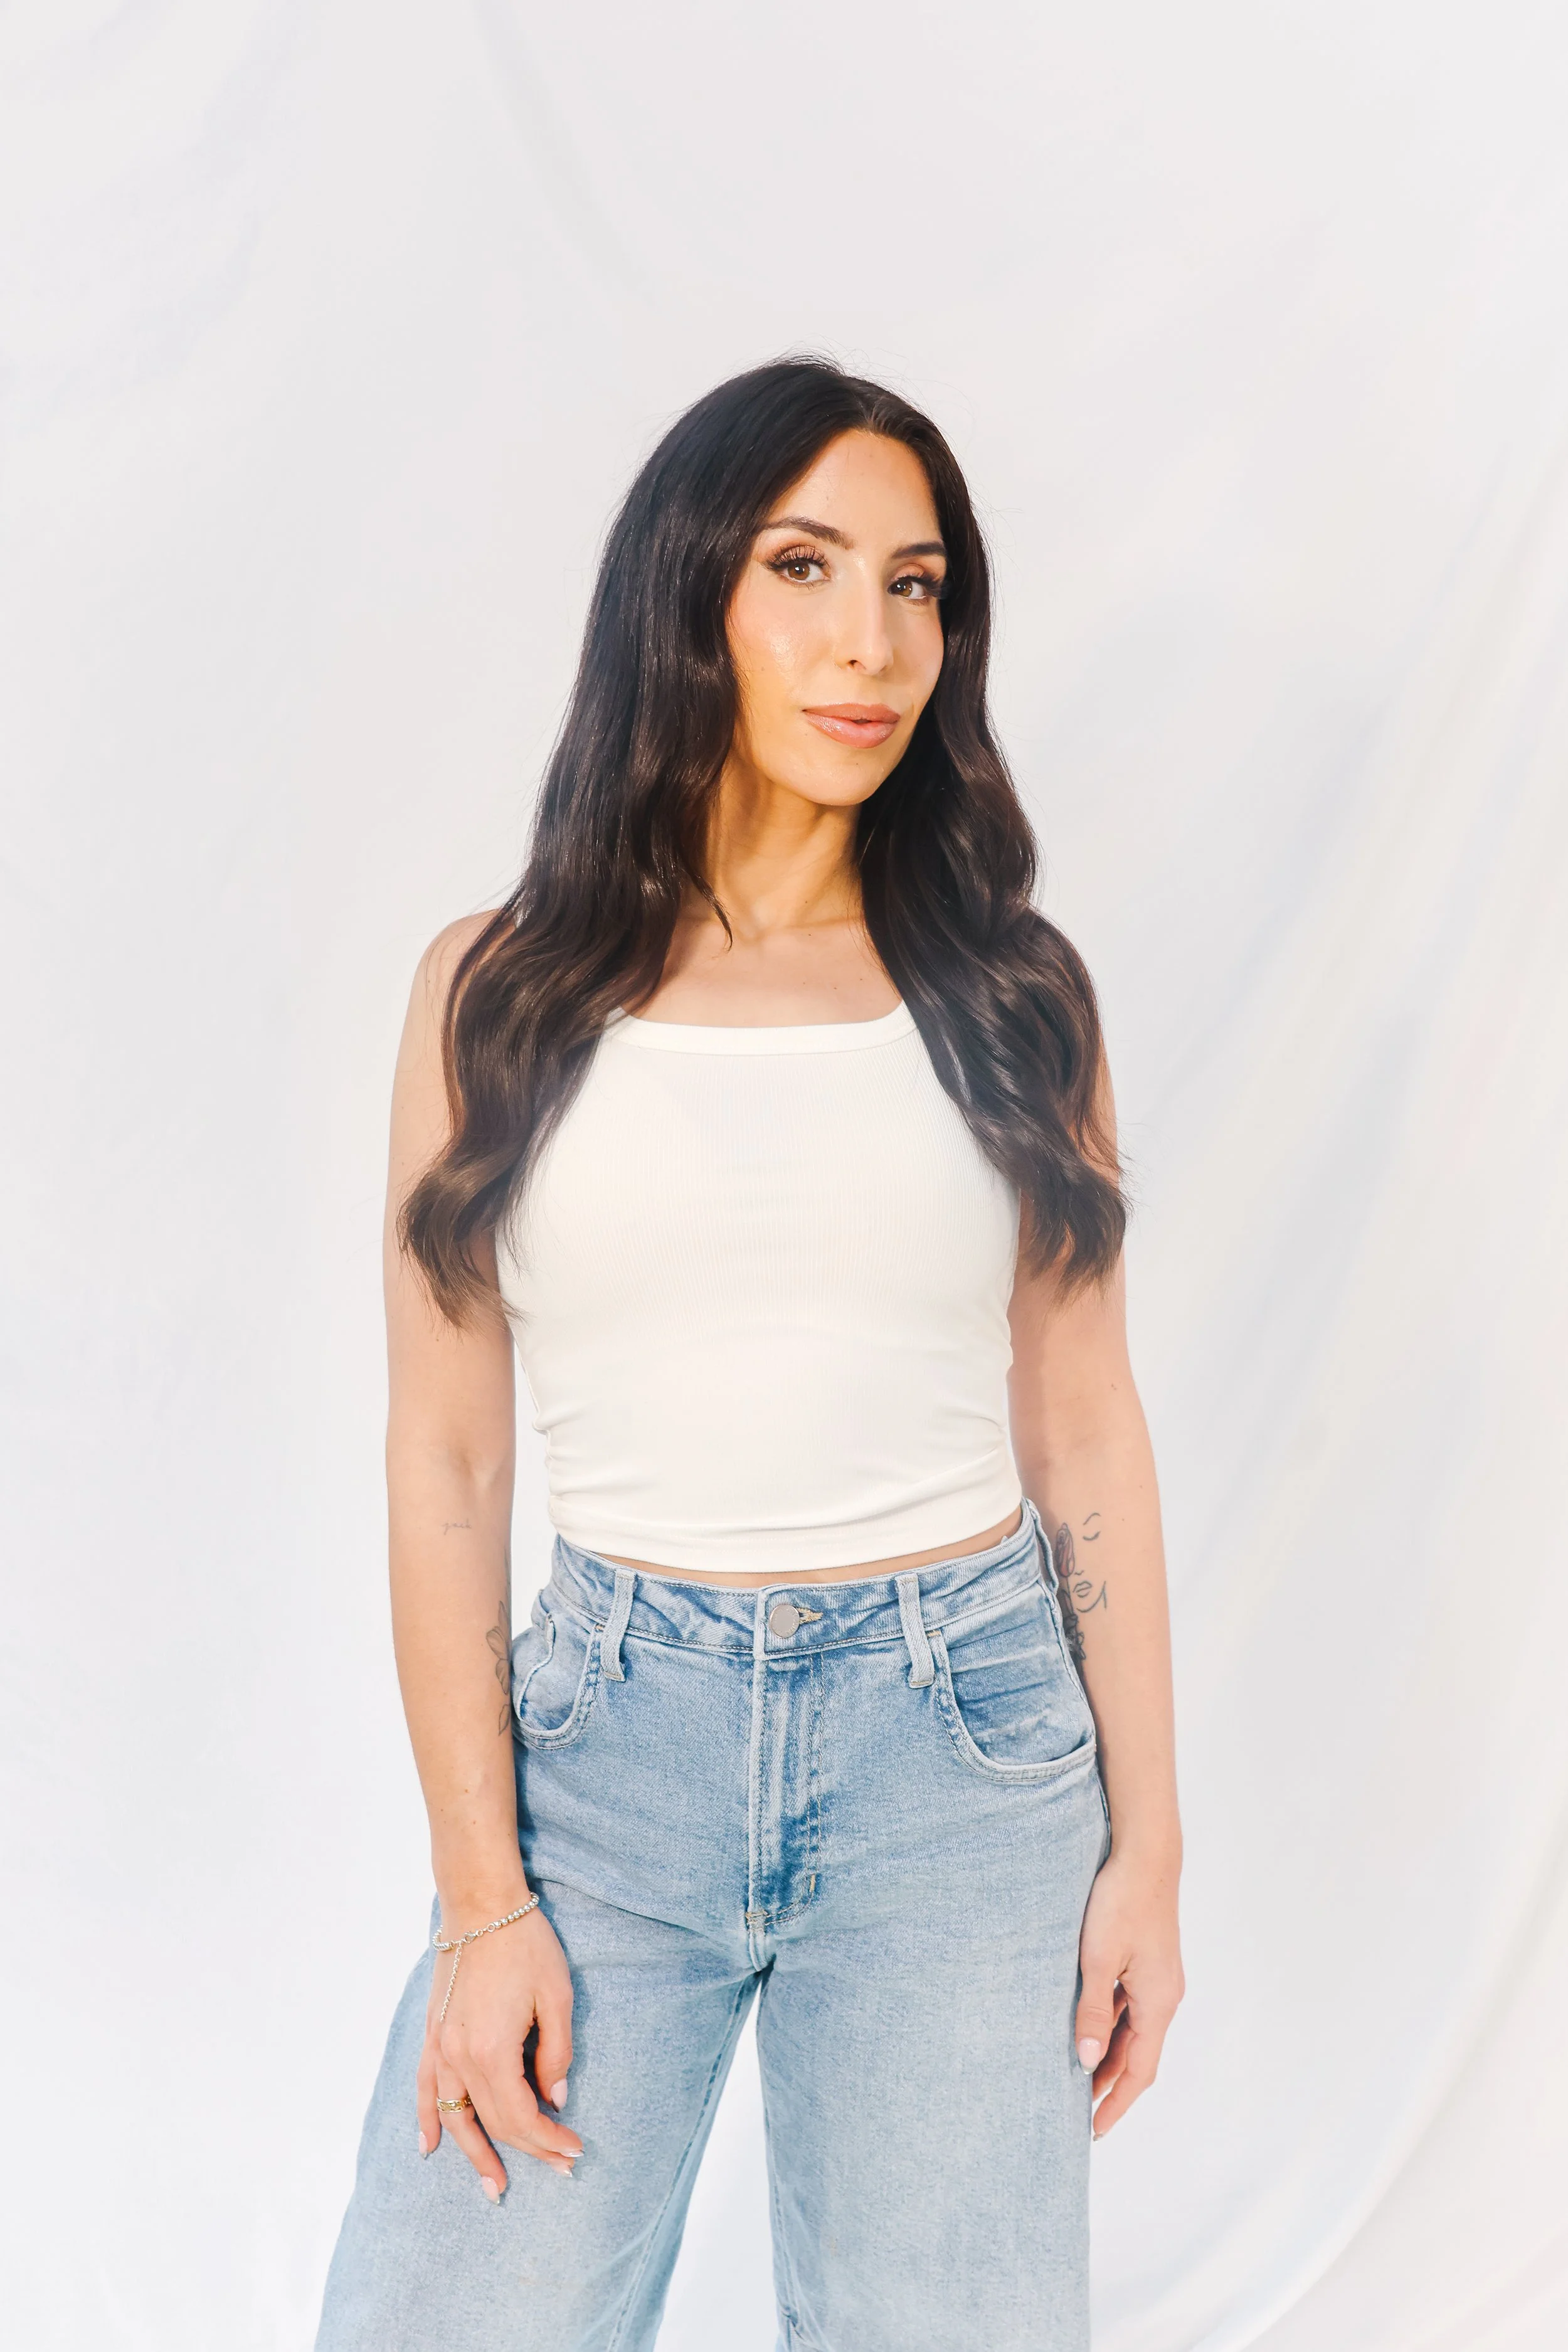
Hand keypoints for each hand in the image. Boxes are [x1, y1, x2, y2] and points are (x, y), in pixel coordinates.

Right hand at [417, 1904, 583, 2196]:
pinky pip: (425, 2088)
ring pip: (456, 2117)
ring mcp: (440, 2046)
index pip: (520, 2117)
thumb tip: (553, 2099)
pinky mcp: (432, 2033)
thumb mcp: (556, 1997)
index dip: (548, 2140)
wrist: (481, 1904)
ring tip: (495, 2187)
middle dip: (528, 2150)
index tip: (576, 2151)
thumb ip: (556, 2053)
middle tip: (560, 2168)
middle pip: (492, 2121)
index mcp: (492, 2051)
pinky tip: (429, 2146)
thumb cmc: (525, 1945)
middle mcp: (459, 2057)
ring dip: (475, 2154)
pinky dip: (427, 2120)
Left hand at [1074, 1845, 1183, 2137]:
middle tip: (1075, 2110)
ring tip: (1073, 2075)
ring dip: (1107, 2053)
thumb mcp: (1099, 1960)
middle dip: (1109, 2084)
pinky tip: (1085, 2024)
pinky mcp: (1148, 1960)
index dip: (1117, 2104)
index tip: (1094, 2131)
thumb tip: (1084, 2063)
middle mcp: (1164, 1996)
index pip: (1140, 2072)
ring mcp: (1157, 1978)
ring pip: (1132, 2030)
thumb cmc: (1121, 1902)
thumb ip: (1092, 2012)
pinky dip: (1109, 2024)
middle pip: (1137, 2055)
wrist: (1145, 1853)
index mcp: (1158, 2003)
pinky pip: (1129, 2005)